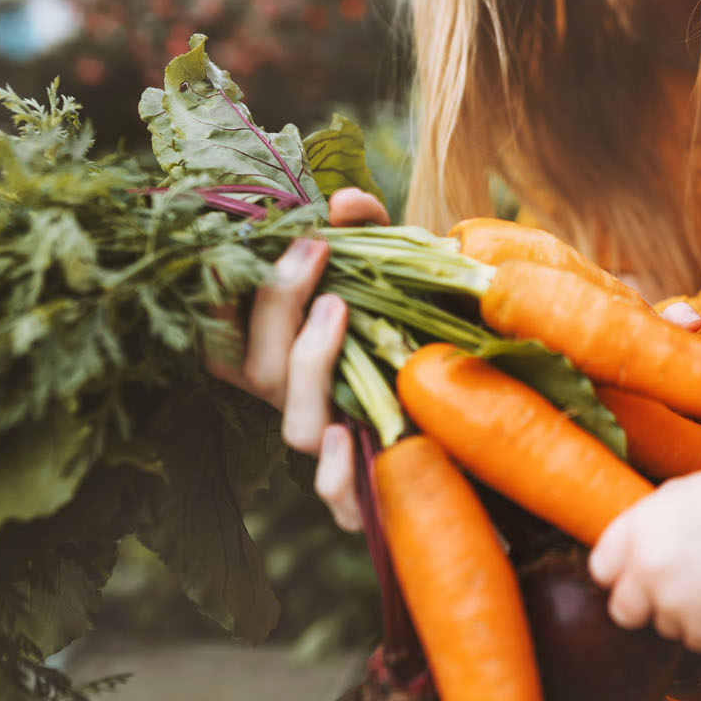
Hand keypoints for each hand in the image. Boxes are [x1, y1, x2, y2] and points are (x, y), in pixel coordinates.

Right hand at [204, 187, 387, 530]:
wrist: (481, 396)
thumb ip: (369, 230)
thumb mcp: (392, 272)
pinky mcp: (369, 491)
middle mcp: (298, 403)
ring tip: (337, 308)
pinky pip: (337, 500)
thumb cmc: (420, 327)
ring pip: (293, 425)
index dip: (219, 293)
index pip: (222, 336)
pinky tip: (345, 435)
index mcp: (285, 360)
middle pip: (255, 368)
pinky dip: (334, 476)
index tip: (251, 237)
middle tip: (314, 250)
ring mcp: (332, 447)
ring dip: (308, 363)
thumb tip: (347, 201)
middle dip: (274, 304)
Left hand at [588, 465, 700, 651]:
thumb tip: (623, 547)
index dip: (620, 572)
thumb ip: (648, 521)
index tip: (636, 572)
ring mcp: (674, 601)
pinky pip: (695, 638)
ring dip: (686, 612)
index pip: (601, 568)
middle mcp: (648, 566)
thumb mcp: (686, 493)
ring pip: (664, 624)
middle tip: (675, 589)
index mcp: (639, 527)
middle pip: (624, 609)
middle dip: (645, 603)